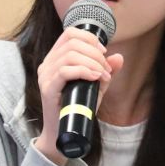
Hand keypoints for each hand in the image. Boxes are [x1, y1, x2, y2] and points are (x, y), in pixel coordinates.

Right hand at [34, 27, 123, 163]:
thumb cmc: (78, 107)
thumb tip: (119, 57)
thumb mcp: (95, 85)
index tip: (103, 53)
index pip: (70, 34)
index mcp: (55, 58)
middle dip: (95, 54)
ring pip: (70, 55)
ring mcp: (45, 76)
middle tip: (106, 70)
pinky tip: (94, 77)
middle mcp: (47, 63)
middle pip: (72, 43)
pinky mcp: (47, 88)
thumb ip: (106, 70)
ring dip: (92, 63)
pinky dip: (84, 71)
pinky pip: (64, 71)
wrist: (64, 131)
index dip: (90, 39)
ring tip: (103, 76)